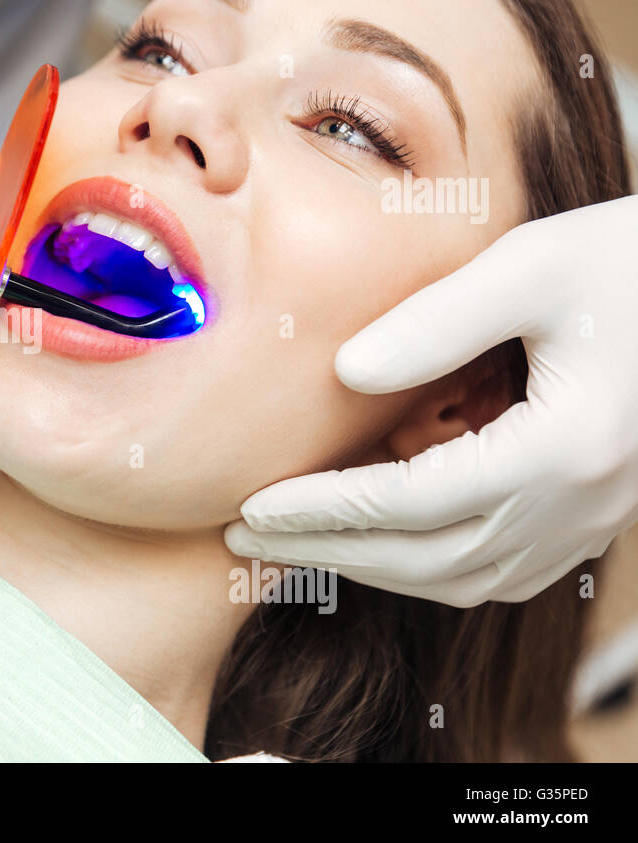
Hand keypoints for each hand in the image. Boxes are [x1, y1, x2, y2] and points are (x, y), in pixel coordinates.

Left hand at [225, 195, 637, 606]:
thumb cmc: (627, 262)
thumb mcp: (532, 264)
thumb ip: (437, 321)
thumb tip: (345, 373)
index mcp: (568, 446)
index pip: (413, 500)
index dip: (324, 508)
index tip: (252, 506)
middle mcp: (583, 504)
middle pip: (430, 559)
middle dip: (328, 551)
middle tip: (243, 536)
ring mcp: (594, 521)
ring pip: (464, 580)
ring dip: (373, 569)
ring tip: (296, 542)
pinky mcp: (593, 519)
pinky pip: (499, 573)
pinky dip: (427, 568)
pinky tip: (379, 542)